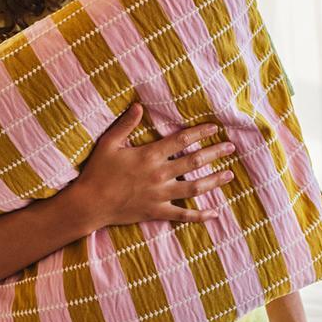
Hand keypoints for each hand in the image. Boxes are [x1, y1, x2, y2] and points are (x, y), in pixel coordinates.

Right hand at [75, 103, 235, 226]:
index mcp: (150, 156)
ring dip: (214, 180)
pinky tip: (215, 213)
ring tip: (229, 174)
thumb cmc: (98, 171)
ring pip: (194, 188)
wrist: (90, 203)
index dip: (200, 132)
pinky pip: (184, 215)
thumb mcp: (109, 143)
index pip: (181, 140)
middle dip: (214, 153)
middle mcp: (159, 175)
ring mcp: (160, 195)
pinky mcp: (157, 212)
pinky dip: (201, 215)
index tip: (214, 128)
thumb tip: (139, 105)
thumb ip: (126, 124)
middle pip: (194, 161)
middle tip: (231, 147)